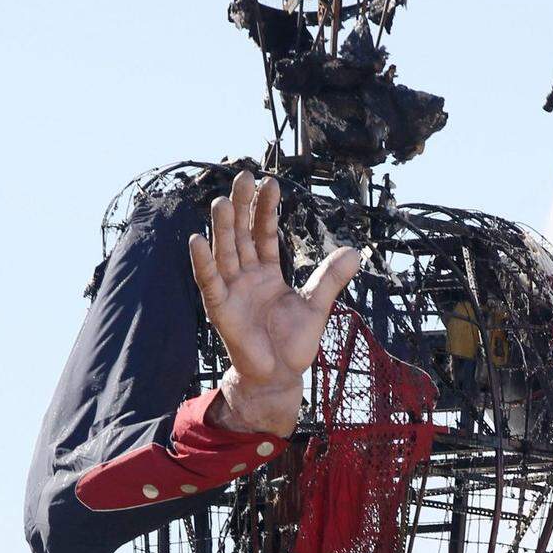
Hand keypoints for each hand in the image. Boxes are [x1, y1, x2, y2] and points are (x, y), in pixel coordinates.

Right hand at [189, 170, 359, 436]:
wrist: (280, 376)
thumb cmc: (294, 344)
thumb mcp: (317, 306)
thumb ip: (330, 278)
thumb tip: (355, 251)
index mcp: (267, 273)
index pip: (265, 233)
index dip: (267, 209)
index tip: (270, 182)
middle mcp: (246, 276)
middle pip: (242, 235)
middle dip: (243, 207)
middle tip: (242, 175)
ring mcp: (231, 291)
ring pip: (225, 252)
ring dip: (223, 228)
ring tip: (222, 201)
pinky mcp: (220, 309)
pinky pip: (210, 282)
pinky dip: (203, 262)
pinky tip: (197, 239)